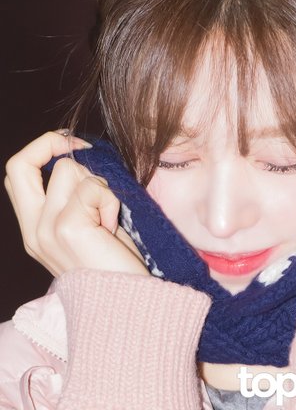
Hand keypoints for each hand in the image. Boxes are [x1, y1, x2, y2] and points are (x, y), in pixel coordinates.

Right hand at [4, 131, 148, 276]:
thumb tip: (84, 159)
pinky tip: (113, 225)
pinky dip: (110, 199)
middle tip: (84, 149)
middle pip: (18, 164)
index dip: (42, 150)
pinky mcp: (66, 228)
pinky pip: (91, 187)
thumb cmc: (116, 265)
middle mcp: (33, 230)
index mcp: (36, 229)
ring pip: (67, 169)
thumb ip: (78, 198)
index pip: (18, 174)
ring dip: (98, 183)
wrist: (127, 303)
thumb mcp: (90, 227)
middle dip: (51, 143)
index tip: (74, 146)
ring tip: (109, 214)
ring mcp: (46, 230)